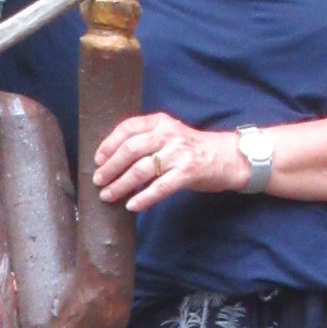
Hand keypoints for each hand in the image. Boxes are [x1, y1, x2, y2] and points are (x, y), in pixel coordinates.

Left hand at [94, 113, 249, 211]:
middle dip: (110, 167)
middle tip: (98, 181)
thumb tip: (112, 159)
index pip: (128, 129)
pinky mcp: (188, 173)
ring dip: (121, 185)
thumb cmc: (193, 148)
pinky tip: (132, 205)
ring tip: (108, 195)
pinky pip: (159, 187)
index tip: (98, 160)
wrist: (228, 157)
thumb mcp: (170, 134)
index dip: (109, 144)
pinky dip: (143, 198)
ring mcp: (178, 154)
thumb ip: (147, 140)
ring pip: (141, 170)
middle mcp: (168, 134)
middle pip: (130, 150)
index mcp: (161, 122)